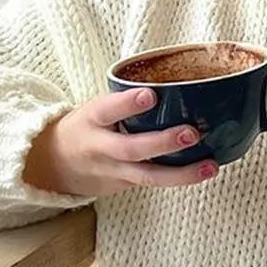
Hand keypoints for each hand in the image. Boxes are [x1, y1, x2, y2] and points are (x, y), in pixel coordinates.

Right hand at [23, 87, 217, 196]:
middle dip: (162, 143)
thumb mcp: (95, 108)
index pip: (106, 110)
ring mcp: (113, 171)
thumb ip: (124, 99)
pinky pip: (154, 183)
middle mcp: (101, 148)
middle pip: (131, 149)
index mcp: (91, 119)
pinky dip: (180, 178)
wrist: (55, 165)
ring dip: (182, 173)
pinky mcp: (125, 186)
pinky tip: (205, 171)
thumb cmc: (87, 127)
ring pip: (148, 176)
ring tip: (211, 166)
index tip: (150, 95)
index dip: (126, 104)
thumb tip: (173, 80)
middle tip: (191, 133)